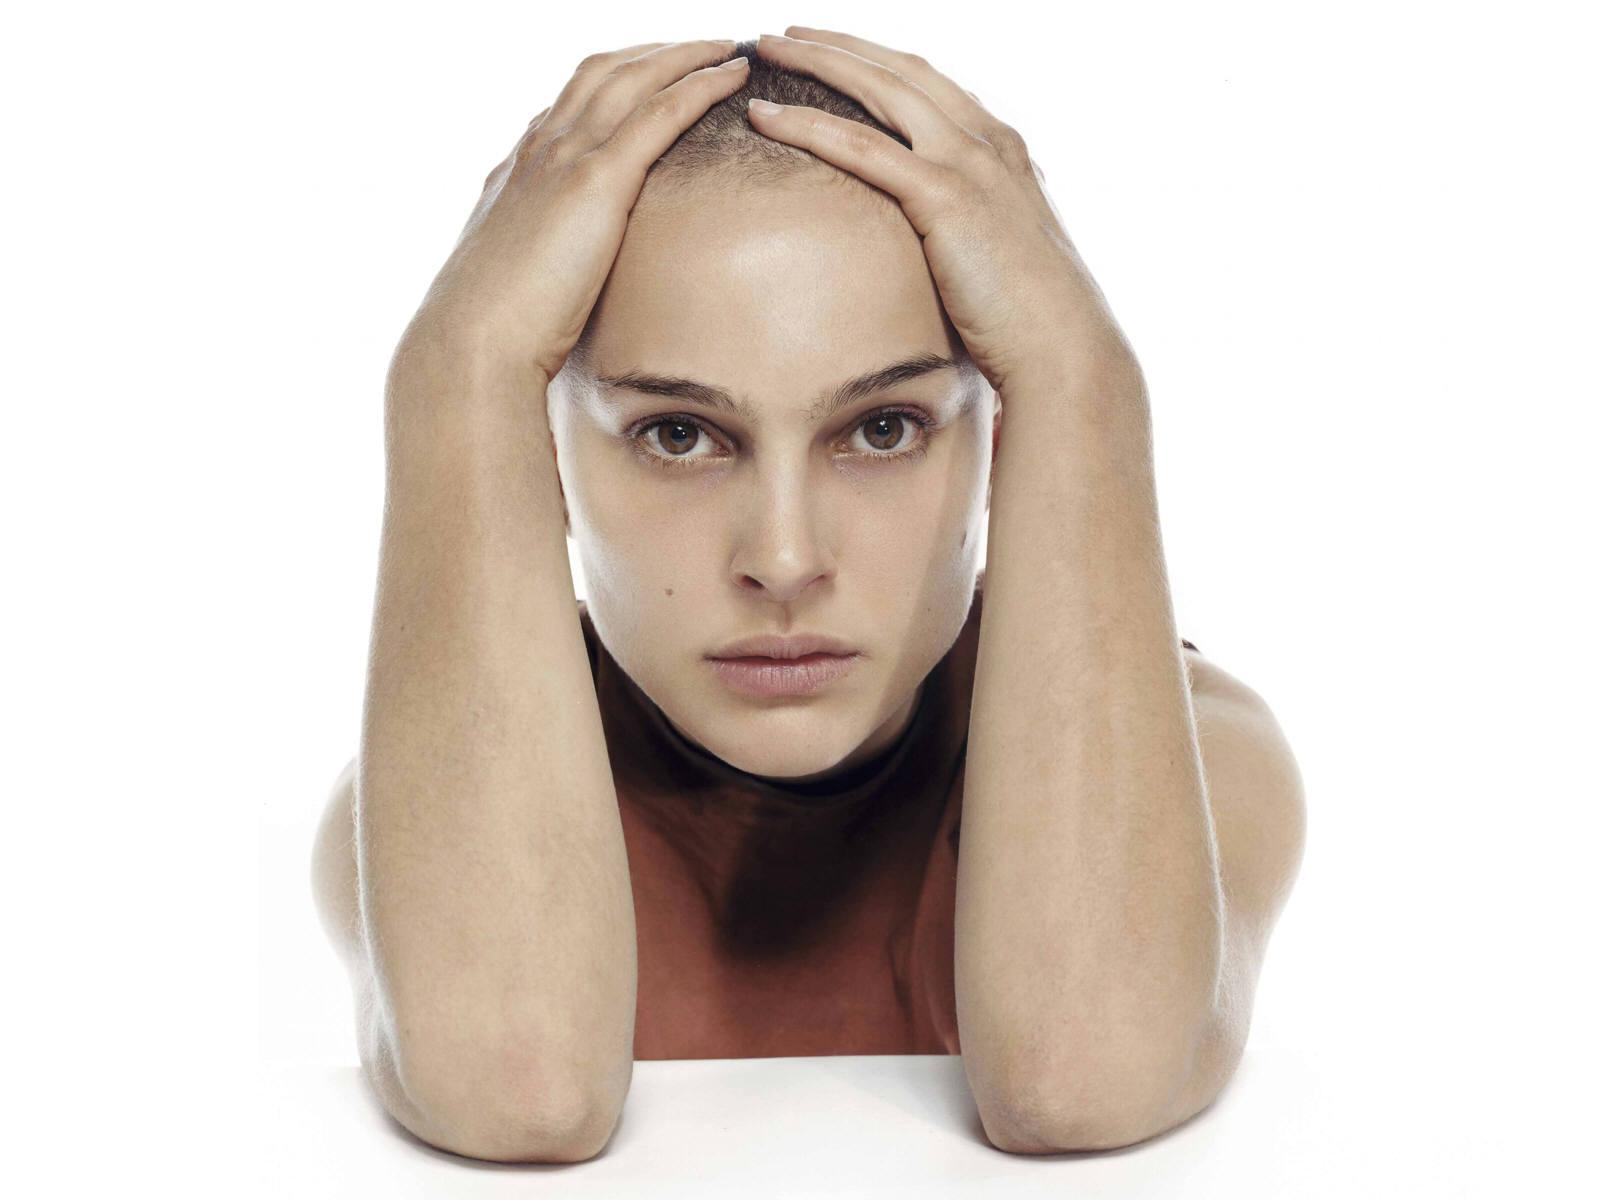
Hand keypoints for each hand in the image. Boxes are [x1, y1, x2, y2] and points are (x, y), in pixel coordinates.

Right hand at [395, 39, 749, 387]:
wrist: (473, 341)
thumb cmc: (492, 330)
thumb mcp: (515, 277)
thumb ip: (538, 257)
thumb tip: (556, 275)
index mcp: (519, 169)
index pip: (570, 101)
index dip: (616, 78)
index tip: (651, 73)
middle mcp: (540, 149)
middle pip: (605, 71)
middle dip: (655, 51)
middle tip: (702, 45)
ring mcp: (566, 158)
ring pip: (635, 78)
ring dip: (686, 54)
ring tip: (730, 46)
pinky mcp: (597, 183)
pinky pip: (659, 114)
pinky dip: (699, 85)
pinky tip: (732, 76)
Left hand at [748, 28, 1138, 396]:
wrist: (1065, 349)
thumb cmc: (1031, 322)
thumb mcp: (1002, 257)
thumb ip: (975, 231)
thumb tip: (950, 247)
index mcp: (1002, 149)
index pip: (929, 83)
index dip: (876, 61)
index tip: (832, 52)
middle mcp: (988, 141)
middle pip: (899, 69)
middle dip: (838, 44)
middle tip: (785, 34)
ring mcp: (969, 163)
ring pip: (878, 91)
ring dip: (816, 62)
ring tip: (766, 50)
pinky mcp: (945, 197)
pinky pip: (863, 148)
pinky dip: (808, 126)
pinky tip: (766, 116)